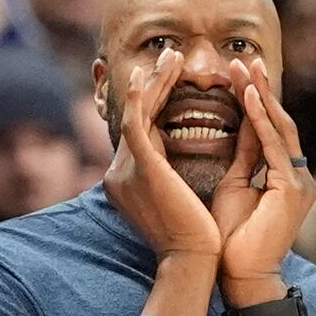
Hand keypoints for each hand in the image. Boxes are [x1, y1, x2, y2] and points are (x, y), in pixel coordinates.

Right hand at [103, 48, 220, 260]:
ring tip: (170, 56)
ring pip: (137, 114)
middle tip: (170, 55)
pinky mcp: (141, 169)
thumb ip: (173, 171)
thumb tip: (181, 152)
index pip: (142, 130)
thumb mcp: (179, 195)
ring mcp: (126, 171)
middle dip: (153, 84)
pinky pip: (135, 125)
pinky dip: (138, 99)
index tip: (171, 77)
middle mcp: (120, 173)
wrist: (192, 260)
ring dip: (153, 83)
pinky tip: (144, 76)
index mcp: (130, 180)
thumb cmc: (194, 237)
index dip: (155, 100)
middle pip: (137, 117)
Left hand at [217, 58, 315, 299]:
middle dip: (261, 89)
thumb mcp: (236, 186)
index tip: (236, 75)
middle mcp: (299, 176)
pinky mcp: (292, 189)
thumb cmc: (234, 239)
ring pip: (280, 128)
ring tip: (244, 68)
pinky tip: (248, 96)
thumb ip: (243, 157)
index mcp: (286, 177)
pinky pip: (274, 146)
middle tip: (243, 59)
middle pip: (279, 123)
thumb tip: (239, 125)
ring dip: (261, 95)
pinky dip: (260, 119)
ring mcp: (299, 182)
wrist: (243, 277)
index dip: (253, 101)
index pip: (269, 129)